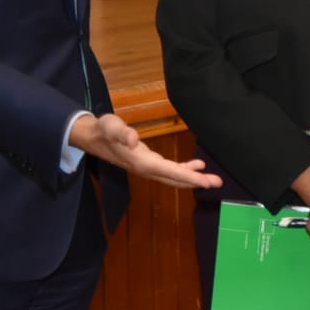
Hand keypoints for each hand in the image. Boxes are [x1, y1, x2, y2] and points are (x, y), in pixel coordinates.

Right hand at [68, 113, 222, 189]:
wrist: (92, 137)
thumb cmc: (103, 130)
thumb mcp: (111, 127)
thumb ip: (122, 133)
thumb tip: (133, 139)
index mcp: (142, 163)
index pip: (171, 172)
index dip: (190, 177)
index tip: (206, 181)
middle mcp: (147, 169)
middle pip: (176, 179)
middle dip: (196, 182)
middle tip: (217, 183)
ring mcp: (148, 168)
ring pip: (174, 177)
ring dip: (192, 178)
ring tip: (211, 178)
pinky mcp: (148, 163)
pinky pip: (170, 171)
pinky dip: (184, 170)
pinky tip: (196, 165)